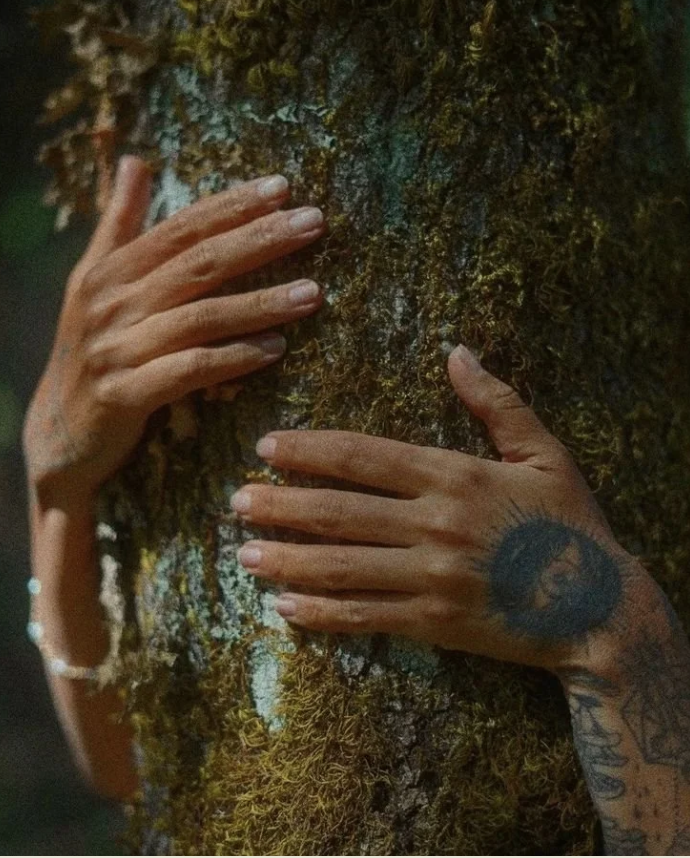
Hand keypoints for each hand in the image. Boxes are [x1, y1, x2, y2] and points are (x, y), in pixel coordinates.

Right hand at [23, 156, 325, 509]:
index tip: (282, 187)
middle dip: (259, 240)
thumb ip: (119, 223)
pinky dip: (234, 359)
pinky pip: (189, 371)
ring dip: (261, 303)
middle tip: (313, 222)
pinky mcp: (126, 394)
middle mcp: (113, 303)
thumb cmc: (92, 349)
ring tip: (313, 293)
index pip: (181, 228)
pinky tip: (276, 350)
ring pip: (201, 317)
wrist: (59, 429)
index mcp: (111, 272)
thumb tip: (134, 160)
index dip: (231, 205)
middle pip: (198, 264)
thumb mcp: (96, 281)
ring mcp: (118, 349)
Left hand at [232, 345, 647, 675]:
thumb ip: (498, 402)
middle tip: (236, 500)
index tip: (268, 447)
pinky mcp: (435, 624)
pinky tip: (284, 610)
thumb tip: (458, 350)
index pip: (364, 457)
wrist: (599, 608)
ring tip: (243, 555)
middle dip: (281, 505)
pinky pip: (366, 618)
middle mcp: (435, 525)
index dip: (310, 450)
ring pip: (341, 567)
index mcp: (454, 476)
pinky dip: (322, 615)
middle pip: (339, 512)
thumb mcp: (544, 453)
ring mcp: (432, 578)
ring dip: (286, 560)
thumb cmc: (570, 523)